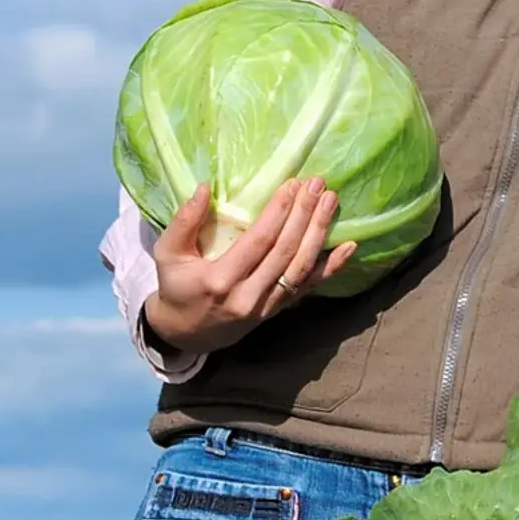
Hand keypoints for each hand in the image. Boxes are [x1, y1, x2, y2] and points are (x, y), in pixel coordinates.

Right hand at [143, 177, 356, 354]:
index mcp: (220, 280)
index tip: (293, 185)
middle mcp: (248, 296)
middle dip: (304, 214)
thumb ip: (184, 222)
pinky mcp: (278, 310)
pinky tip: (349, 247)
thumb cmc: (176, 287)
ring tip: (331, 201)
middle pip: (285, 251)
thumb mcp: (168, 254)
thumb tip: (205, 188)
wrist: (186, 334)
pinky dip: (331, 267)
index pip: (259, 241)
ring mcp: (266, 306)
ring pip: (301, 267)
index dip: (279, 212)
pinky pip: (308, 287)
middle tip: (318, 185)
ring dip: (319, 232)